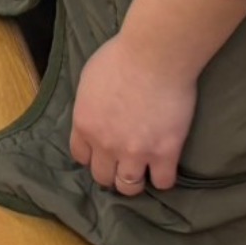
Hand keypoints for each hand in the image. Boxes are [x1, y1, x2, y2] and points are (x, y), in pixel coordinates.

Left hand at [70, 32, 197, 195]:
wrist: (153, 57)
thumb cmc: (120, 58)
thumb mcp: (89, 80)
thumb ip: (90, 104)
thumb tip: (96, 112)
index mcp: (84, 124)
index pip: (80, 156)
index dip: (92, 156)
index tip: (101, 153)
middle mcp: (105, 144)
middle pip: (102, 176)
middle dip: (111, 173)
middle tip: (122, 165)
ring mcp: (135, 152)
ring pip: (129, 187)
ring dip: (134, 182)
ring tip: (142, 173)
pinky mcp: (165, 153)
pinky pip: (163, 182)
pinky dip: (163, 179)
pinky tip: (165, 168)